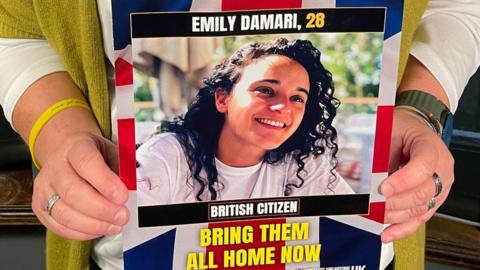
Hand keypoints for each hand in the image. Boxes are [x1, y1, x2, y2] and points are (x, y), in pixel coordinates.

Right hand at [31, 132, 128, 239]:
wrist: (68, 152)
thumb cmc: (94, 154)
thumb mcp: (112, 152)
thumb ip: (121, 169)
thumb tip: (131, 190)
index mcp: (75, 148)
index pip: (86, 163)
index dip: (105, 182)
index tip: (122, 196)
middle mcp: (55, 167)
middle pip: (73, 192)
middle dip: (102, 209)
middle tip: (122, 216)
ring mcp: (44, 188)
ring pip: (64, 213)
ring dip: (93, 225)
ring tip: (114, 225)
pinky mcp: (40, 207)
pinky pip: (59, 226)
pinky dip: (82, 233)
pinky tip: (99, 229)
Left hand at [380, 108, 453, 242]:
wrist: (411, 131)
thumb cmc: (400, 129)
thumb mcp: (387, 129)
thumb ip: (378, 150)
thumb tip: (360, 172)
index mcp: (431, 147)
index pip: (424, 166)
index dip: (403, 180)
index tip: (383, 188)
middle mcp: (441, 169)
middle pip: (423, 192)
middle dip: (395, 202)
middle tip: (373, 204)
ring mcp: (439, 188)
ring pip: (420, 209)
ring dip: (394, 216)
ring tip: (374, 215)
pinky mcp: (431, 202)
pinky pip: (418, 219)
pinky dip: (401, 229)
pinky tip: (386, 234)